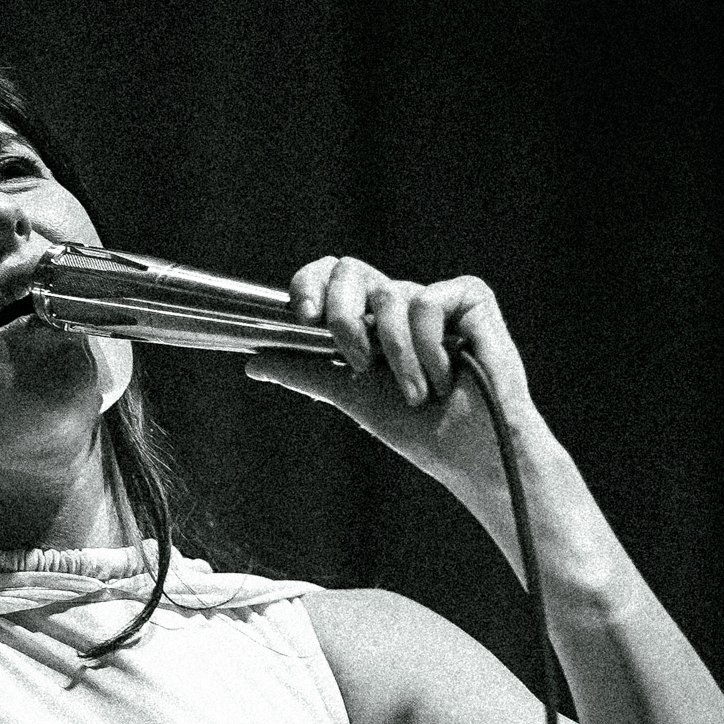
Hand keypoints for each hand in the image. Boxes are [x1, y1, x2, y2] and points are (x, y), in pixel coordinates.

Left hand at [244, 255, 538, 506]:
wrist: (469, 453)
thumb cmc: (418, 429)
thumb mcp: (350, 396)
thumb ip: (305, 372)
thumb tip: (253, 360)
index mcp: (368, 321)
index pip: (330, 277)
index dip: (310, 282)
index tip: (302, 316)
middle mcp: (399, 302)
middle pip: (350, 270)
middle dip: (344, 317)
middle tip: (358, 363)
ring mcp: (435, 297)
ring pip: (390, 297)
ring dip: (398, 357)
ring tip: (418, 393)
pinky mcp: (471, 298)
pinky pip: (429, 302)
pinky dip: (431, 347)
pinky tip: (449, 374)